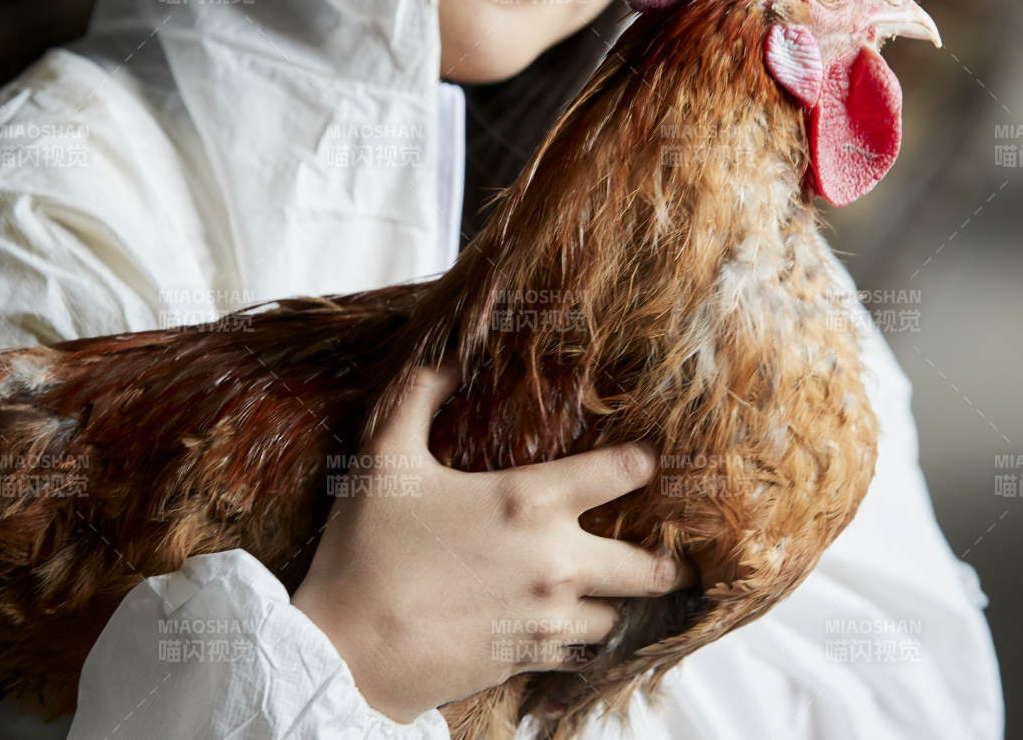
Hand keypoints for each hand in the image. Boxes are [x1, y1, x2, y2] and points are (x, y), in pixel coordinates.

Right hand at [290, 360, 696, 723]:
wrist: (347, 649)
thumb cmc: (366, 550)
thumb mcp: (385, 461)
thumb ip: (414, 400)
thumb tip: (441, 362)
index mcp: (529, 502)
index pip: (622, 472)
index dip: (644, 464)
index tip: (651, 462)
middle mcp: (555, 562)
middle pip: (648, 568)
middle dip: (667, 562)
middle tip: (675, 557)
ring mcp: (546, 618)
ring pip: (616, 617)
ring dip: (616, 603)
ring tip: (614, 594)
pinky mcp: (529, 659)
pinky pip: (580, 655)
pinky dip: (582, 642)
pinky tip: (571, 631)